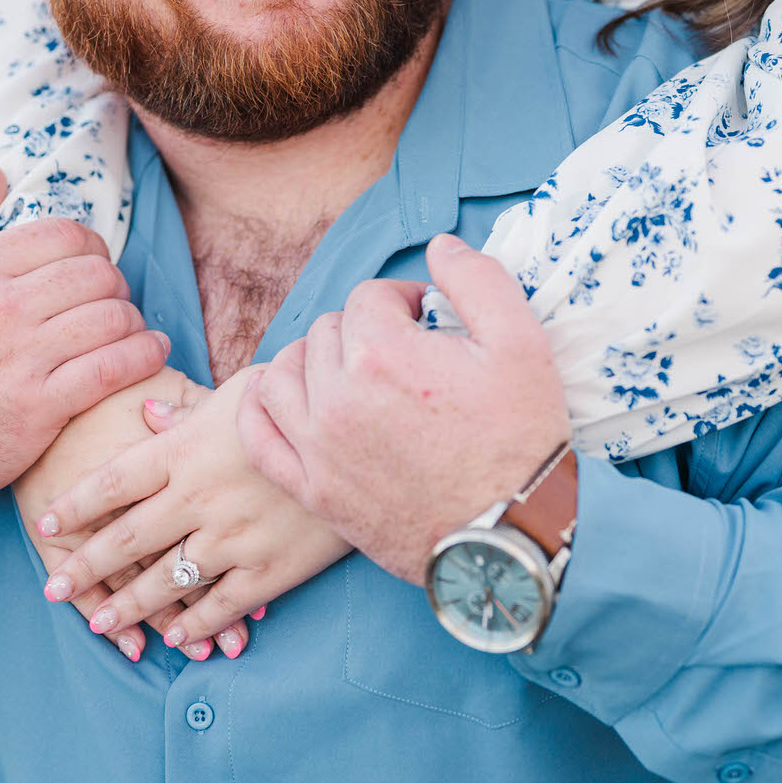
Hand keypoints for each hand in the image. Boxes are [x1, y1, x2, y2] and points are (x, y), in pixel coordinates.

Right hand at [0, 166, 170, 496]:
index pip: (67, 235)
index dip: (92, 247)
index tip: (93, 266)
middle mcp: (1, 308)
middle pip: (98, 274)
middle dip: (115, 285)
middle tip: (110, 302)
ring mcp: (21, 360)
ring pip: (113, 317)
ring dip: (133, 322)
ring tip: (129, 330)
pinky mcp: (38, 409)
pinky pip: (113, 368)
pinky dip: (144, 355)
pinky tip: (151, 351)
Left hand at [35, 367, 350, 649]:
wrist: (367, 441)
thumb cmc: (302, 406)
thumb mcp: (245, 391)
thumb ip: (194, 408)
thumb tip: (150, 411)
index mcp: (188, 448)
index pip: (114, 480)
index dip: (76, 504)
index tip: (46, 523)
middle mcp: (200, 495)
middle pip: (127, 538)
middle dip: (84, 567)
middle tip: (53, 589)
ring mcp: (234, 536)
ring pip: (166, 581)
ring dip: (127, 606)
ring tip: (99, 625)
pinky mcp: (270, 569)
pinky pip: (219, 605)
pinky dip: (192, 625)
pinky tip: (173, 637)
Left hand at [237, 233, 569, 583]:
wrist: (513, 536)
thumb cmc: (521, 439)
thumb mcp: (522, 341)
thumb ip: (477, 279)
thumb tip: (439, 246)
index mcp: (383, 354)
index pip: (369, 297)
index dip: (403, 302)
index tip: (430, 322)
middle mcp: (337, 398)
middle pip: (328, 330)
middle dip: (364, 329)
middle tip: (405, 352)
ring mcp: (319, 448)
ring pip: (285, 372)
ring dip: (314, 359)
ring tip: (352, 370)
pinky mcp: (313, 491)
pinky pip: (259, 436)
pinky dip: (261, 408)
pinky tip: (283, 397)